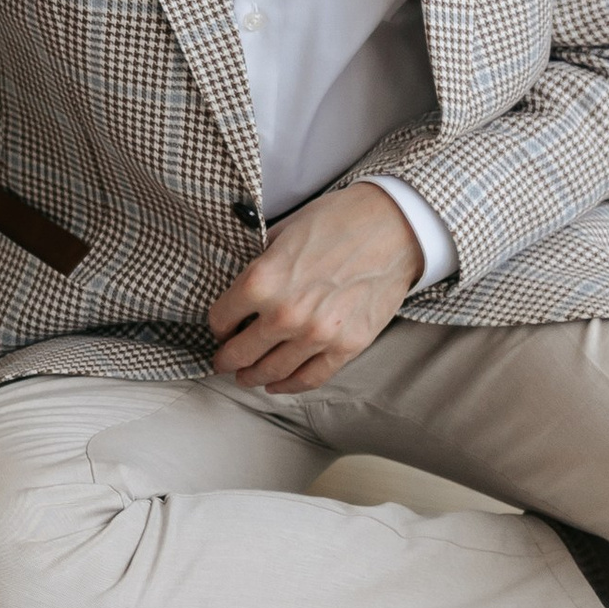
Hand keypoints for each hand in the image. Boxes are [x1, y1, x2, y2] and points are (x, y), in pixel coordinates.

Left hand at [209, 180, 420, 393]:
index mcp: (262, 281)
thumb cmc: (335, 221)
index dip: (216, 326)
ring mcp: (318, 335)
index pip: (221, 318)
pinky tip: (276, 385)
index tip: (220, 329)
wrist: (392, 227)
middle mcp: (285, 314)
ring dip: (253, 377)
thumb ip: (259, 265)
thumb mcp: (281, 232)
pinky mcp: (348, 347)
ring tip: (245, 377)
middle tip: (222, 362)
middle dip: (226, 360)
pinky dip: (289, 386)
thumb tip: (241, 287)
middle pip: (241, 353)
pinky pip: (311, 378)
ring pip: (272, 372)